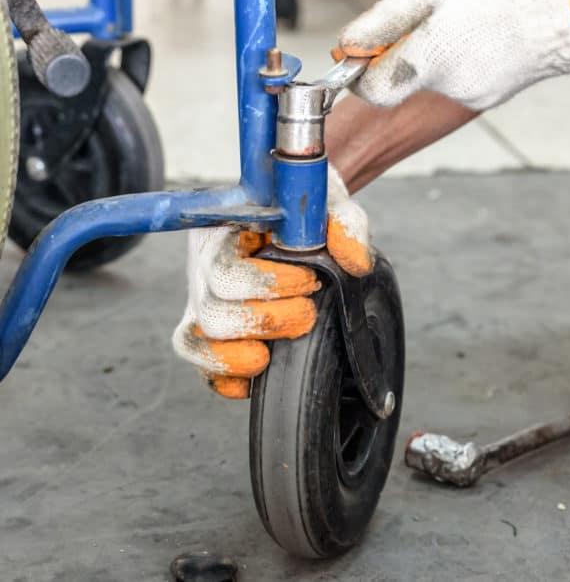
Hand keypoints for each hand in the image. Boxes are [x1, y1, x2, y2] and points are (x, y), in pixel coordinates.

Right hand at [172, 166, 371, 398]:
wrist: (302, 220)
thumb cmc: (306, 212)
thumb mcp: (329, 205)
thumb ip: (345, 224)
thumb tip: (356, 263)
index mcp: (222, 233)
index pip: (224, 267)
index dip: (265, 283)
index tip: (310, 279)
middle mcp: (204, 270)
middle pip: (212, 311)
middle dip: (265, 321)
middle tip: (308, 314)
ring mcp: (203, 303)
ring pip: (199, 341)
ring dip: (242, 354)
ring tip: (279, 349)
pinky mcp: (211, 334)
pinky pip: (203, 367)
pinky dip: (228, 378)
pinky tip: (261, 374)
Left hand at [339, 0, 569, 110]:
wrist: (567, 6)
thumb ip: (382, 23)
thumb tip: (346, 48)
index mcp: (430, 60)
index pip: (373, 91)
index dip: (360, 72)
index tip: (363, 51)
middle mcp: (449, 87)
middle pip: (404, 80)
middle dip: (406, 51)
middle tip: (429, 15)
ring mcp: (472, 95)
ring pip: (433, 78)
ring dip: (436, 52)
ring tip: (466, 18)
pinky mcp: (491, 97)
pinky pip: (460, 80)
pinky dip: (461, 60)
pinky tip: (483, 34)